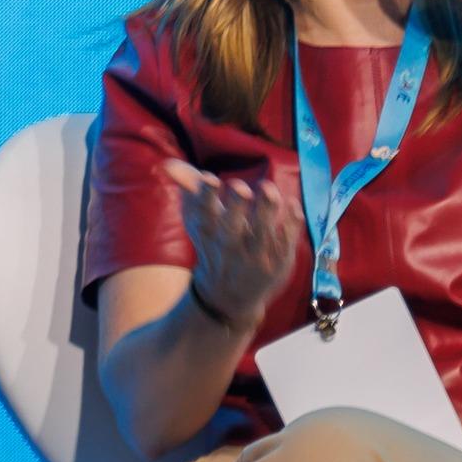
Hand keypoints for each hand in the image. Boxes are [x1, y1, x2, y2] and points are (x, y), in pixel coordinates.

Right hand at [160, 160, 299, 329]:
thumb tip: (167, 164)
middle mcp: (230, 246)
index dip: (207, 196)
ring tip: (268, 189)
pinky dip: (291, 224)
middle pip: (232, 226)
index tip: (210, 178)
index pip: (205, 213)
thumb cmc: (214, 246)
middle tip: (240, 187)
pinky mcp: (278, 262)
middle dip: (236, 206)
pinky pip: (286, 243)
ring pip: (262, 234)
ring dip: (266, 211)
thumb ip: (189, 189)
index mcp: (209, 232)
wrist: (227, 297)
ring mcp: (255, 256)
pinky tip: (293, 204)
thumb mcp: (198, 220)